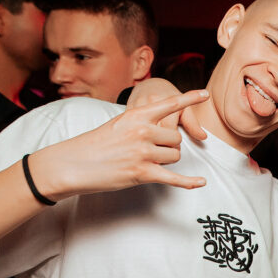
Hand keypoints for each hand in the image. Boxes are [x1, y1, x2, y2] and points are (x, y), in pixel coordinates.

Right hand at [32, 90, 209, 199]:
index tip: (206, 94)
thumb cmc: (94, 144)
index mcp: (136, 115)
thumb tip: (166, 131)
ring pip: (175, 156)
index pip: (169, 104)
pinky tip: (201, 182)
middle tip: (148, 150)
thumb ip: (141, 123)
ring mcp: (143, 152)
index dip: (189, 98)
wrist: (71, 165)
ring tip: (145, 161)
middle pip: (176, 138)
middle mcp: (142, 131)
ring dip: (166, 161)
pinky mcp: (142, 173)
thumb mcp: (118, 124)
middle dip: (168, 146)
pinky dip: (189, 182)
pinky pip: (174, 178)